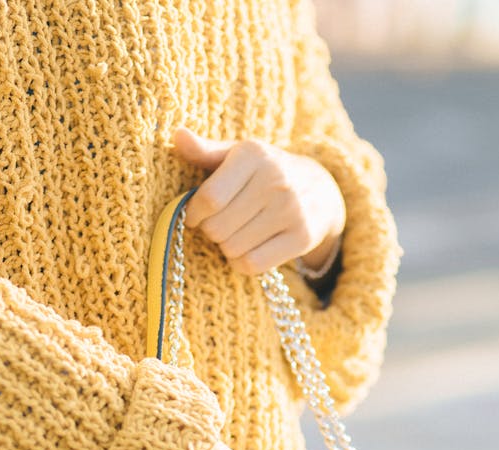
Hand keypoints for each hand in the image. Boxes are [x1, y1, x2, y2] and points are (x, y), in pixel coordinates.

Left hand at [172, 126, 345, 276]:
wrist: (320, 189)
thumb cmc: (265, 172)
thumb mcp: (237, 156)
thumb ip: (205, 151)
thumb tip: (178, 136)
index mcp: (254, 155)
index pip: (210, 198)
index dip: (194, 214)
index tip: (194, 215)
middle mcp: (275, 181)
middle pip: (218, 228)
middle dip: (210, 231)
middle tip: (218, 225)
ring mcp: (291, 211)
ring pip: (233, 249)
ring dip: (226, 247)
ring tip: (234, 234)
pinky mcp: (301, 237)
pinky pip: (253, 264)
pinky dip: (242, 263)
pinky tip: (246, 250)